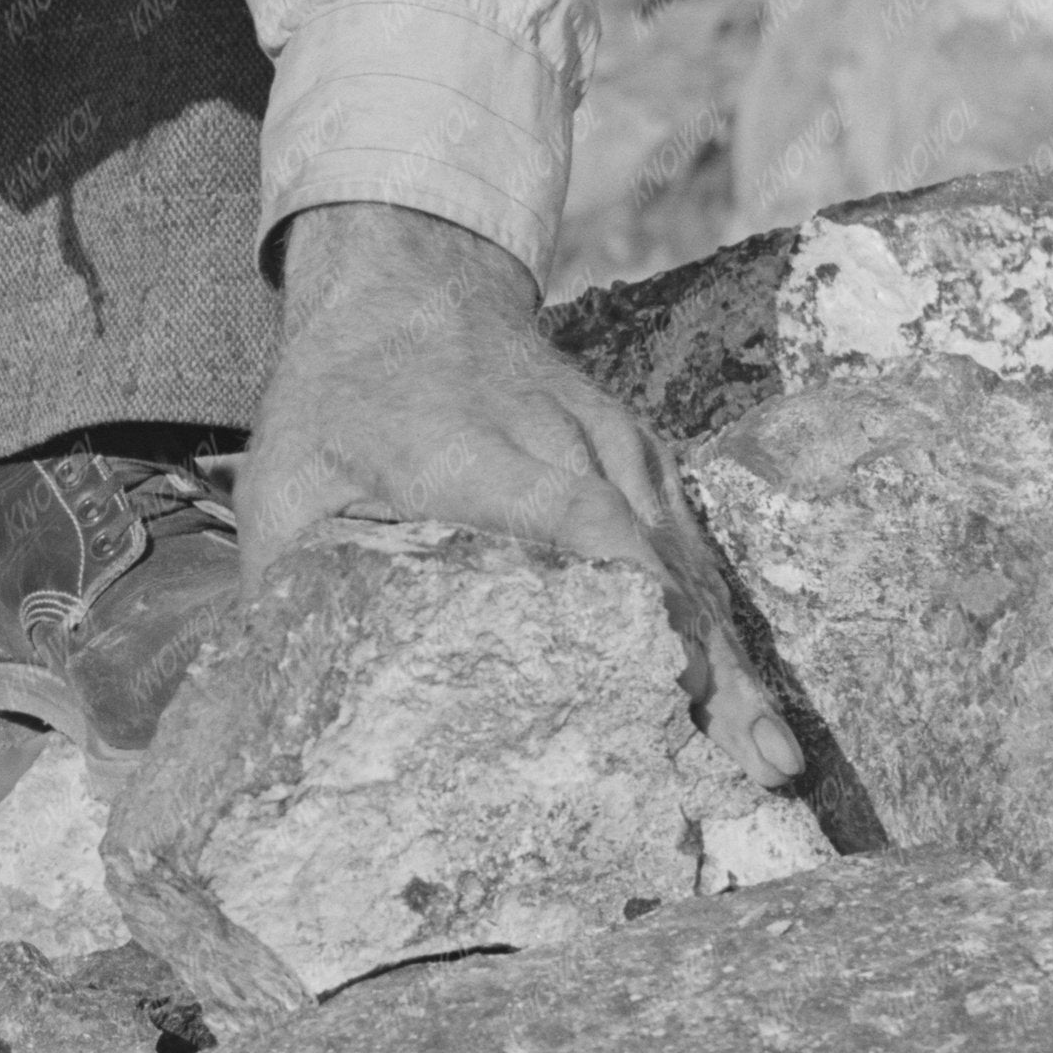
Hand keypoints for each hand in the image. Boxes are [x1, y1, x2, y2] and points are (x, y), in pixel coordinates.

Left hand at [240, 198, 807, 791]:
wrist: (403, 287)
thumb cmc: (335, 403)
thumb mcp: (285, 478)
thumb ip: (289, 578)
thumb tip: (279, 699)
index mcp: (479, 452)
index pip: (578, 524)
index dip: (632, 607)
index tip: (673, 690)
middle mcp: (566, 446)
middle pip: (654, 564)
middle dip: (710, 666)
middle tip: (762, 764)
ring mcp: (613, 449)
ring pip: (685, 563)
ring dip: (731, 661)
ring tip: (773, 760)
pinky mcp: (636, 459)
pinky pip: (686, 548)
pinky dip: (714, 624)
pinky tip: (743, 705)